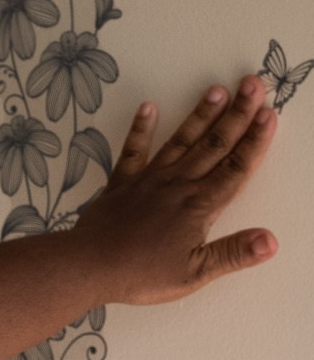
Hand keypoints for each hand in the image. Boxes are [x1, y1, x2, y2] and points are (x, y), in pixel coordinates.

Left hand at [73, 76, 277, 305]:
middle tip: (253, 84)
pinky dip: (141, 129)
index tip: (269, 114)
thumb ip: (233, 253)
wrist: (89, 266)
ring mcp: (148, 180)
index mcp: (198, 206)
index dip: (255, 142)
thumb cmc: (141, 274)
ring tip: (217, 89)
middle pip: (214, 145)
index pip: (235, 169)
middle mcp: (177, 185)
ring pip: (181, 141)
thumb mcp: (194, 273)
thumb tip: (270, 241)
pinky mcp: (122, 184)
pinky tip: (148, 108)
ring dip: (201, 115)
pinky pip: (133, 150)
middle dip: (237, 114)